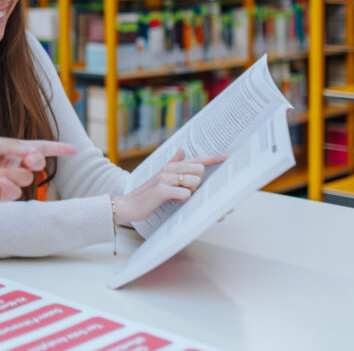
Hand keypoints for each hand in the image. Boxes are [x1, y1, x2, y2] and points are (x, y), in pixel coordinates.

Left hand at [0, 135, 75, 205]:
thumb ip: (14, 146)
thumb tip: (35, 151)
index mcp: (13, 148)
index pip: (40, 147)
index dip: (57, 148)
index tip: (74, 149)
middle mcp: (14, 163)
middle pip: (38, 162)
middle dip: (36, 160)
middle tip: (28, 158)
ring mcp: (10, 179)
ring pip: (27, 177)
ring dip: (11, 174)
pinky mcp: (4, 194)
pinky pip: (17, 191)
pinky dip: (9, 185)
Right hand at [111, 149, 225, 224]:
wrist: (127, 205)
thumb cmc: (147, 194)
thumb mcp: (160, 176)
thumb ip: (173, 162)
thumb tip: (182, 149)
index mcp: (171, 166)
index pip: (197, 159)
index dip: (213, 158)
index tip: (227, 157)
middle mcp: (169, 169)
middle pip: (199, 170)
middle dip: (198, 183)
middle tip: (185, 192)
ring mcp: (165, 179)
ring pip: (194, 182)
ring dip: (190, 193)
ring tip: (177, 198)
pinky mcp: (161, 190)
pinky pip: (185, 194)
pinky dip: (182, 200)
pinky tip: (172, 201)